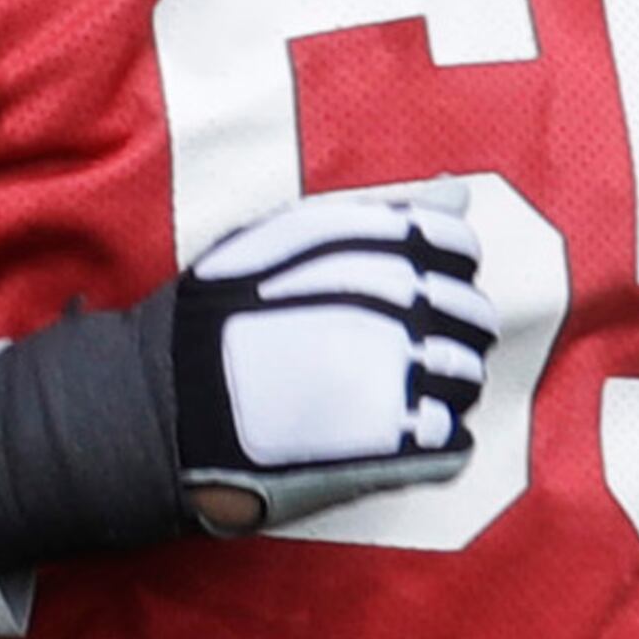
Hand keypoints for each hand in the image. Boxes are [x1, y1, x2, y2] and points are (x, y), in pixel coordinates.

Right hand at [170, 182, 497, 531]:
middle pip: (472, 316)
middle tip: (403, 352)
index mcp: (373, 247)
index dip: (446, 270)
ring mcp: (403, 375)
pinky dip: (431, 439)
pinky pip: (451, 437)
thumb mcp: (281, 240)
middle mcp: (400, 305)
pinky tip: (388, 437)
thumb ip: (376, 216)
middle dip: (451, 332)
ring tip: (391, 397)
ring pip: (467, 377)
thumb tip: (457, 196)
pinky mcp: (396, 442)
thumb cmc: (216, 319)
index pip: (456, 249)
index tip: (420, 289)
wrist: (166, 405)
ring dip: (444, 386)